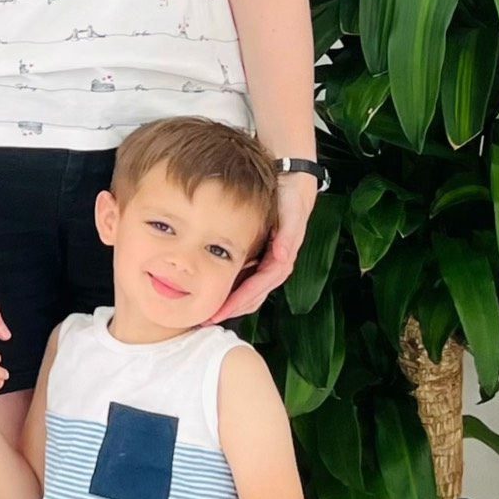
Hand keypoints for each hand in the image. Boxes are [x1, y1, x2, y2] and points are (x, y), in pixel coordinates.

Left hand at [218, 173, 315, 321]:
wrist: (291, 179)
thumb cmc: (290, 195)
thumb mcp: (291, 211)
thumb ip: (288, 234)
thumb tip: (282, 257)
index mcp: (282, 257)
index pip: (259, 286)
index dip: (240, 300)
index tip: (221, 311)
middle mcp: (275, 262)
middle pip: (254, 294)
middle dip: (233, 309)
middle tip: (206, 319)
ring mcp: (267, 259)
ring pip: (249, 289)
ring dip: (231, 303)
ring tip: (208, 312)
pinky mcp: (260, 252)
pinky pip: (245, 276)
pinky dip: (232, 287)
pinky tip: (215, 290)